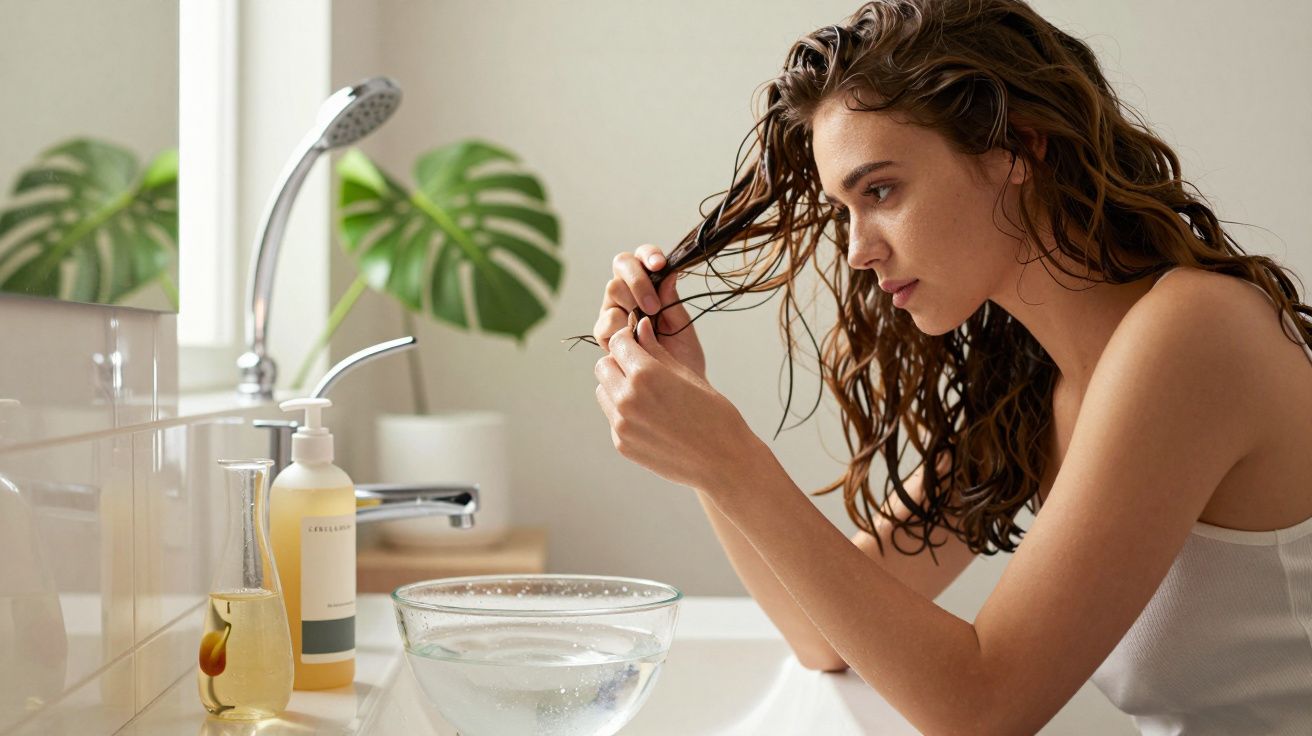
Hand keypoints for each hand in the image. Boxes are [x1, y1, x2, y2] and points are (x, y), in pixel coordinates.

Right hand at [593, 245, 705, 379]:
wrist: (674, 393)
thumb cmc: (682, 360)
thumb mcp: (683, 329)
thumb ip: (673, 303)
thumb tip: (670, 273)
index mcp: (649, 285)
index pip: (642, 258)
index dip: (648, 255)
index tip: (660, 265)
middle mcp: (628, 294)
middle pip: (621, 266)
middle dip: (638, 281)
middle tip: (654, 306)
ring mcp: (613, 311)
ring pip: (612, 290)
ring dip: (630, 303)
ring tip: (647, 325)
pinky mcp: (604, 333)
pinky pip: (605, 322)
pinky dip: (619, 329)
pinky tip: (633, 339)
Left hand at [594, 315, 762, 490]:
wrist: (723, 462)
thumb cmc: (714, 415)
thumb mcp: (687, 374)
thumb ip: (656, 350)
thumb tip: (640, 327)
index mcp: (645, 374)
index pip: (618, 342)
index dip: (629, 339)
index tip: (638, 343)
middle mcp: (627, 398)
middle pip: (603, 366)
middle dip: (619, 362)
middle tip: (642, 368)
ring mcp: (622, 425)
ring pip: (603, 392)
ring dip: (617, 387)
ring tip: (647, 395)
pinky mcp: (622, 444)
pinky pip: (613, 418)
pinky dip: (624, 412)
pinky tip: (652, 418)